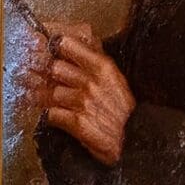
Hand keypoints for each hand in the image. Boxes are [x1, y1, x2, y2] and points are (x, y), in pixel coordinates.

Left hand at [43, 33, 132, 164]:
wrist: (134, 139)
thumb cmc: (124, 111)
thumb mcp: (116, 79)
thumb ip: (96, 62)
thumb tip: (77, 47)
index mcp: (102, 67)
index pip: (67, 45)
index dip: (56, 49)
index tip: (53, 53)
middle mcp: (91, 82)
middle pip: (55, 68)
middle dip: (52, 77)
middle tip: (53, 82)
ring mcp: (83, 102)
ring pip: (51, 93)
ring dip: (51, 99)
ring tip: (58, 103)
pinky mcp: (77, 122)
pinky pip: (51, 114)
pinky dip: (52, 117)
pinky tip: (59, 117)